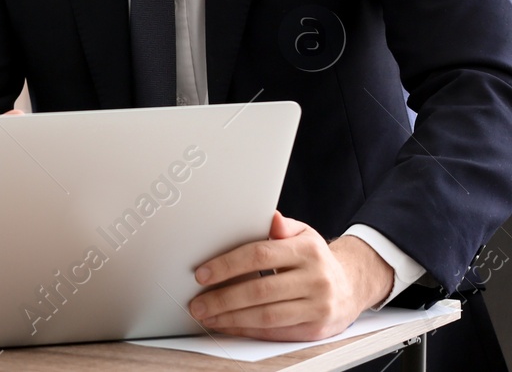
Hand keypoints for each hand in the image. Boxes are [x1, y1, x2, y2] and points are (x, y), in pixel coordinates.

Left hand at [188, 212, 394, 340]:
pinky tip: (229, 326)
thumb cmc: (316, 258)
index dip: (227, 265)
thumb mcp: (303, 234)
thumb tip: (269, 217)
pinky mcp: (315, 329)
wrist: (351, 286)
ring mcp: (317, 306)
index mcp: (307, 251)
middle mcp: (315, 279)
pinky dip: (248, 330)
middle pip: (260, 291)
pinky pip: (276, 332)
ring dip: (231, 318)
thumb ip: (281, 227)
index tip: (202, 274)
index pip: (259, 256)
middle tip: (197, 302)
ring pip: (266, 316)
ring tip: (207, 316)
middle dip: (222, 298)